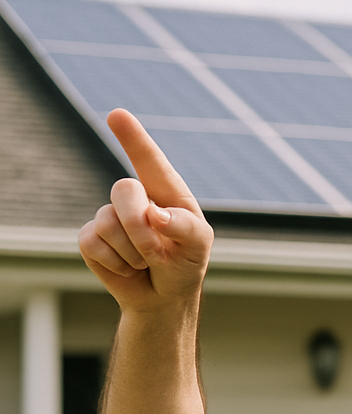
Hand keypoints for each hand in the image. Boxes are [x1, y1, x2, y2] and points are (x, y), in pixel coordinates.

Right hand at [78, 108, 212, 310]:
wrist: (164, 298)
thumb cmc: (185, 266)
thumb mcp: (198, 247)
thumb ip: (185, 227)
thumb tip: (154, 213)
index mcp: (166, 192)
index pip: (149, 160)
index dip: (133, 138)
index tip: (118, 115)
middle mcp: (136, 198)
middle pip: (123, 190)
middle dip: (139, 225)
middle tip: (157, 253)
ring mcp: (110, 215)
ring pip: (109, 223)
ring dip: (133, 253)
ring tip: (146, 263)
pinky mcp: (91, 238)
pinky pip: (94, 244)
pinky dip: (116, 264)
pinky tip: (127, 268)